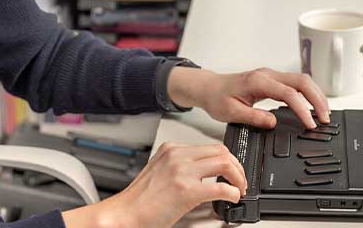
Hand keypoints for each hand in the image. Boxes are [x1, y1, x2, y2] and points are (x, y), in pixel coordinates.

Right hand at [61, 142, 247, 227]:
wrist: (123, 214)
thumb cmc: (139, 200)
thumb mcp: (159, 171)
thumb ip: (180, 166)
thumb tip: (205, 172)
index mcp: (171, 149)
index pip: (209, 146)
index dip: (226, 159)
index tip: (231, 171)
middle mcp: (177, 155)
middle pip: (221, 151)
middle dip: (236, 166)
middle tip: (239, 181)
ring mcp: (182, 171)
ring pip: (225, 163)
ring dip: (238, 177)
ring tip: (238, 189)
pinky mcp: (186, 190)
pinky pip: (221, 186)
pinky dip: (232, 192)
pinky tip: (232, 198)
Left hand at [167, 67, 330, 128]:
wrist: (209, 88)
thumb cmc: (217, 98)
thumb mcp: (231, 112)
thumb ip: (253, 117)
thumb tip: (273, 122)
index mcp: (258, 81)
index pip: (288, 93)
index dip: (302, 109)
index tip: (310, 124)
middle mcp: (267, 75)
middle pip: (302, 81)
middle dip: (317, 99)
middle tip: (326, 118)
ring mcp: (271, 75)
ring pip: (301, 80)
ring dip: (315, 95)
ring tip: (323, 113)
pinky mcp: (272, 80)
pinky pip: (295, 84)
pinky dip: (307, 94)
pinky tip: (312, 105)